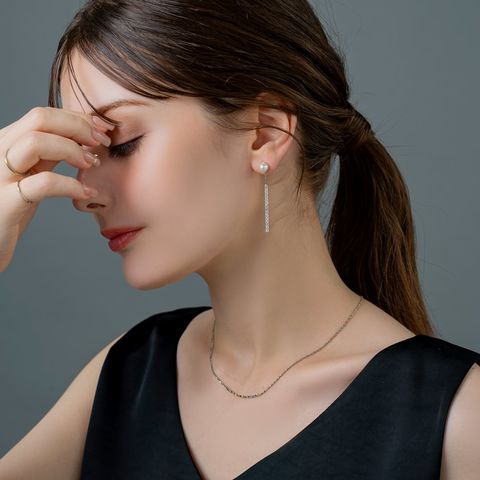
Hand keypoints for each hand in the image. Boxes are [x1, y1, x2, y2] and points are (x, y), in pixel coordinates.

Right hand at [0, 106, 113, 271]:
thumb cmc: (10, 208)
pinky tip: (88, 192)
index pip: (42, 114)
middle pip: (39, 119)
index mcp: (5, 142)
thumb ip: (48, 155)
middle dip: (78, 126)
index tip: (102, 129)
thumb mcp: (29, 174)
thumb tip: (81, 136)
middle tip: (102, 143)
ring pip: (37, 144)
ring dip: (73, 150)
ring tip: (92, 164)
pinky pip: (44, 184)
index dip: (76, 117)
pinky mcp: (5, 203)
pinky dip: (72, 185)